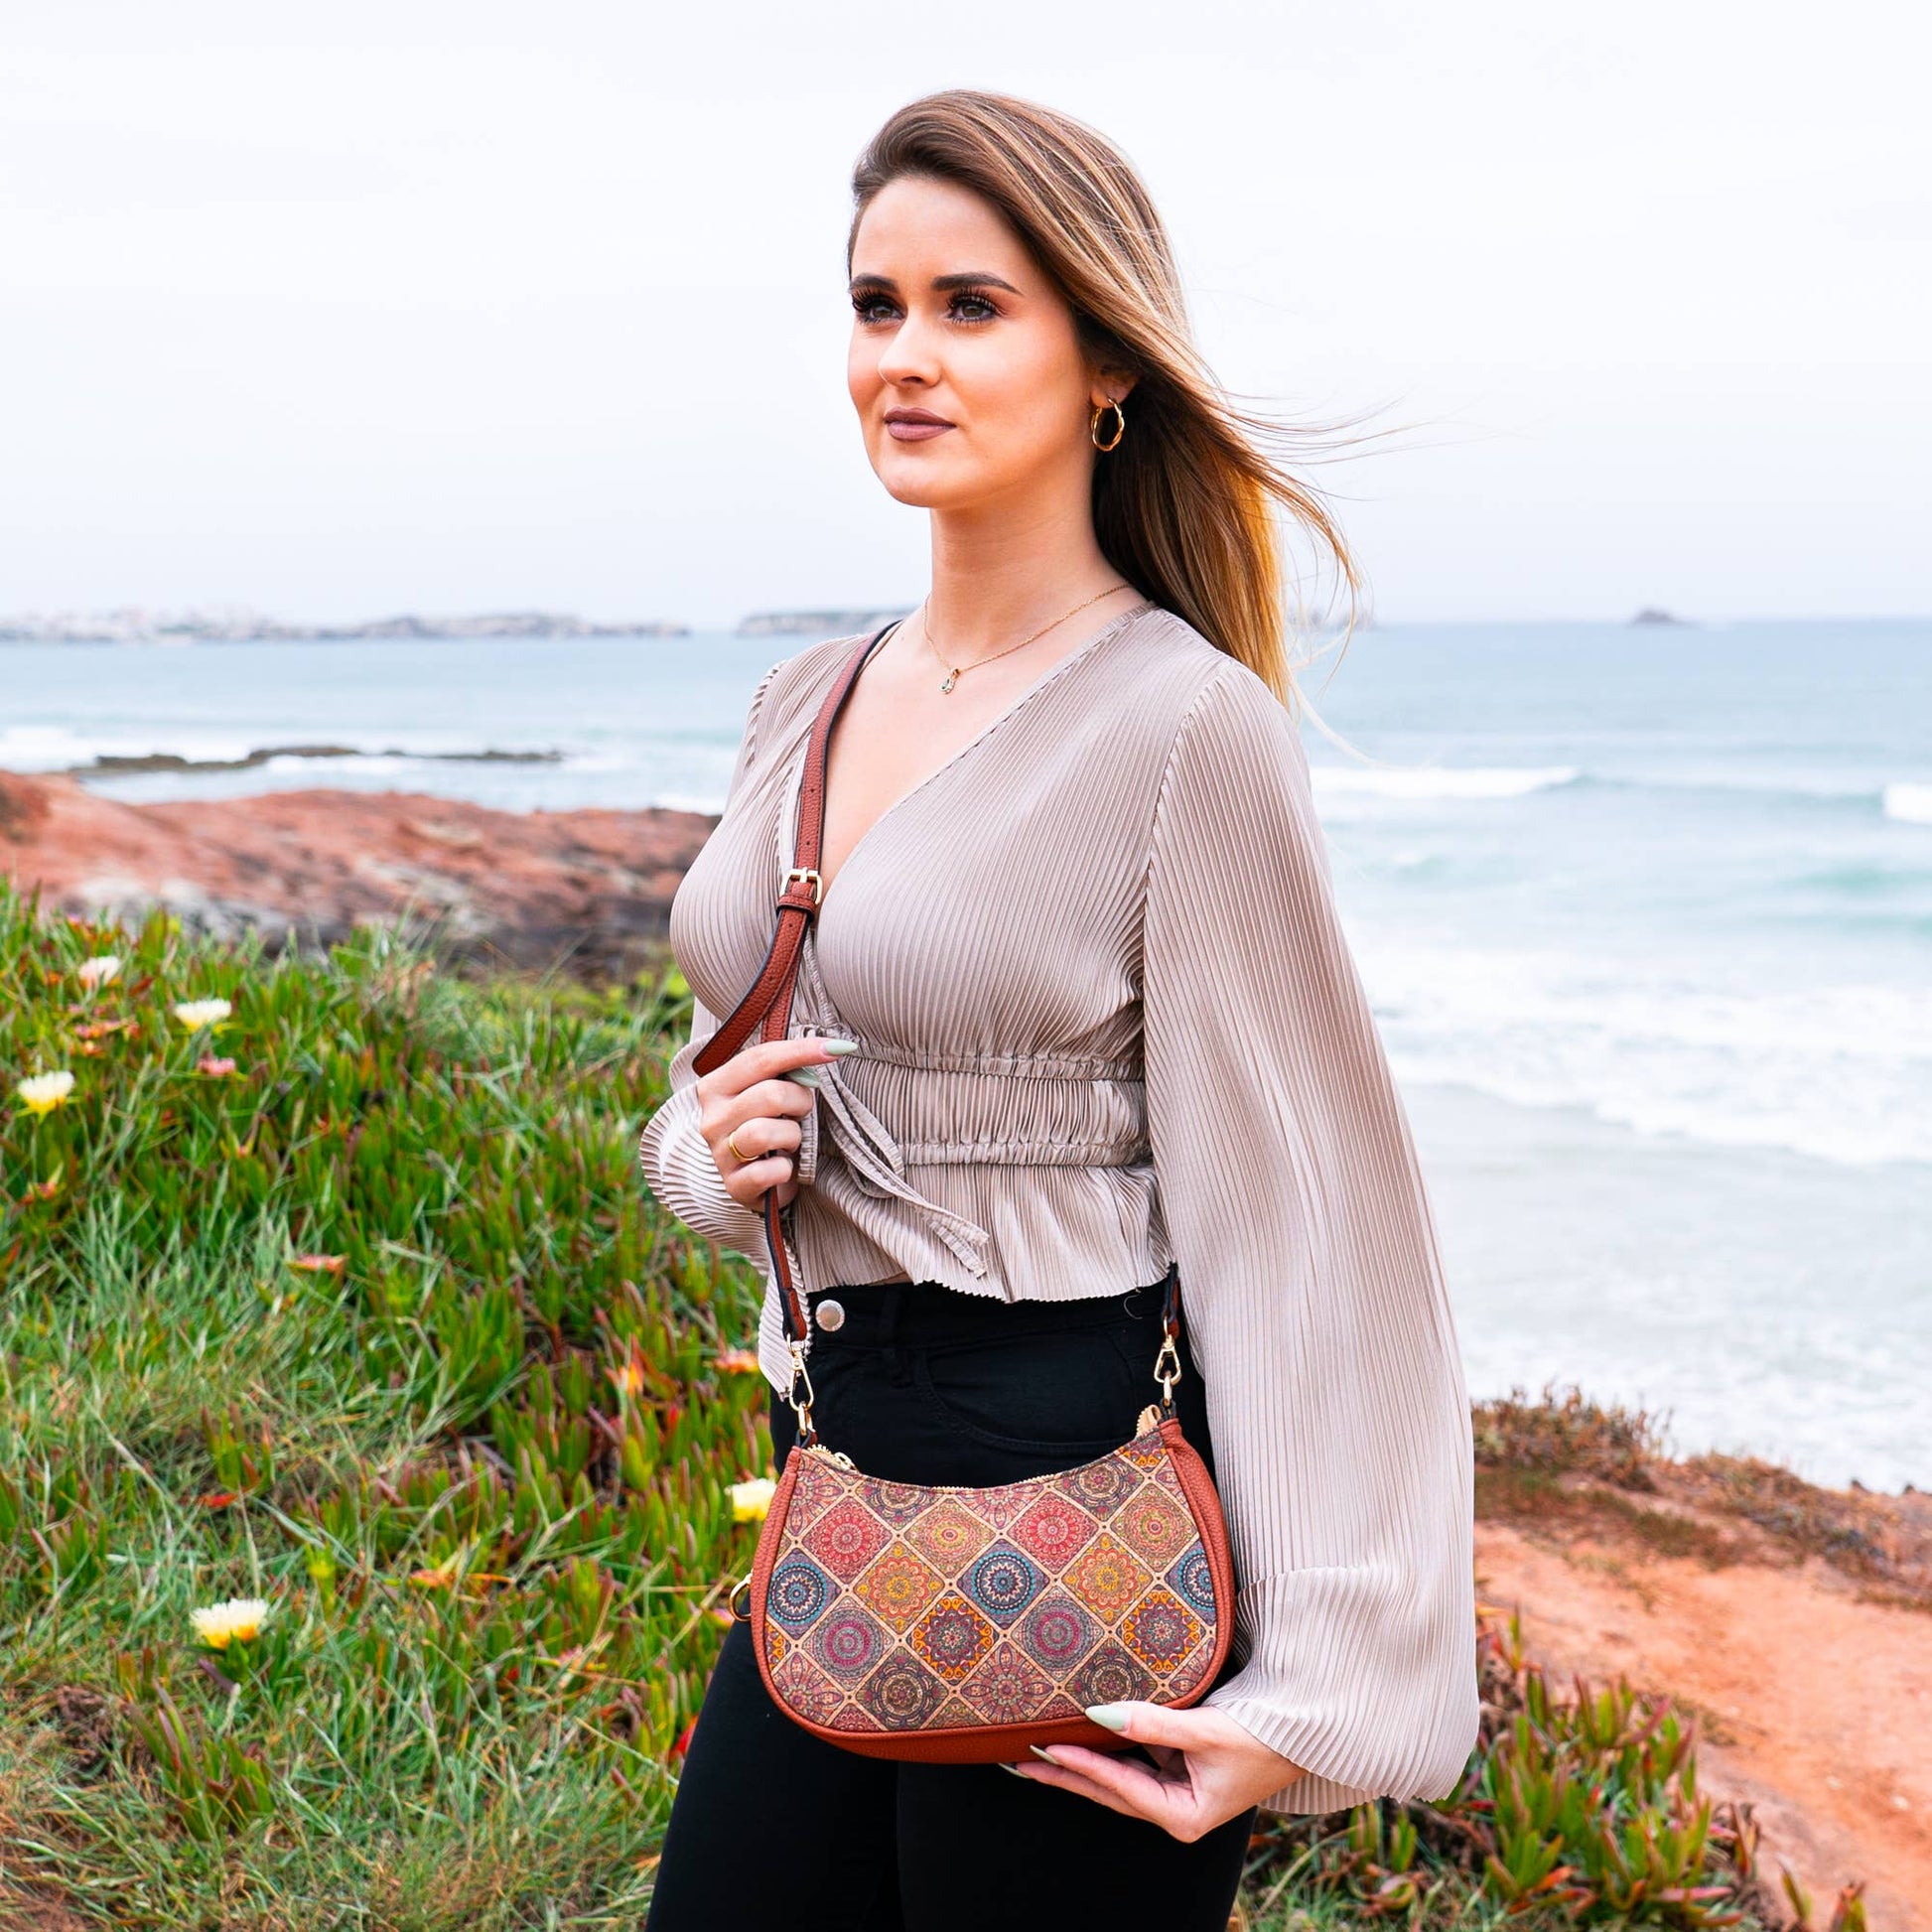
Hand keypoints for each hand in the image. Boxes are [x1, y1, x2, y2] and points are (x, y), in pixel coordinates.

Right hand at [695, 1036, 845, 1210]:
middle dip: (799, 1102)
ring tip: (790, 1141)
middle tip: (801, 1112)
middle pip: (769, 1095)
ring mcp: (719, 1154)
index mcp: (716, 1086)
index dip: (800, 1050)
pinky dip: (785, 1169)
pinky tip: (782, 1166)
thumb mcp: (771, 1092)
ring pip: (763, 1133)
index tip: (836, 1048)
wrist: (760, 1180)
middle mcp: (712, 1118)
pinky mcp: (734, 1185)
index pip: (760, 1059)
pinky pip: (769, 1172)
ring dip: (791, 1136)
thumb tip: (827, 1048)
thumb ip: (786, 1071)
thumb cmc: (771, 1125)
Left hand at [1007, 1701, 1305, 1841]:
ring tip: (1034, 1749)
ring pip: (1115, 1775)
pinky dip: (1105, 1746)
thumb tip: (1101, 1716)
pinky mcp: (1177, 1767)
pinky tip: (1079, 1735)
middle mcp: (1174, 1808)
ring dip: (1078, 1761)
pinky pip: (1132, 1756)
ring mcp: (1174, 1788)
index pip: (1121, 1788)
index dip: (1084, 1765)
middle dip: (1064, 1773)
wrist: (1304, 1733)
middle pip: (1107, 1790)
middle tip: (1019, 1761)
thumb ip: (1154, 1724)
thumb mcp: (1207, 1732)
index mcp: (1183, 1816)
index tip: (1047, 1745)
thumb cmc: (1263, 1740)